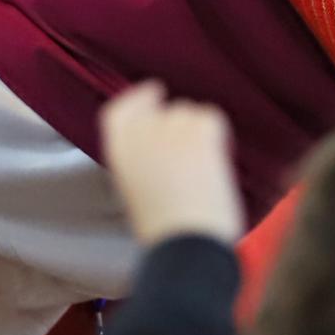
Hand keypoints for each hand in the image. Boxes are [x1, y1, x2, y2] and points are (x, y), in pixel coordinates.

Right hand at [100, 81, 243, 245]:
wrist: (184, 243)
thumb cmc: (162, 229)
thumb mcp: (135, 189)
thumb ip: (143, 159)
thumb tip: (164, 146)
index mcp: (117, 150)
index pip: (121, 109)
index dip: (139, 97)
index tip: (154, 91)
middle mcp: (139, 133)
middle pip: (162, 109)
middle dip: (177, 125)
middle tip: (192, 148)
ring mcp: (169, 131)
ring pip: (189, 113)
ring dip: (197, 132)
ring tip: (201, 167)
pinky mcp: (198, 135)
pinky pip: (211, 117)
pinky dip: (217, 136)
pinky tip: (215, 158)